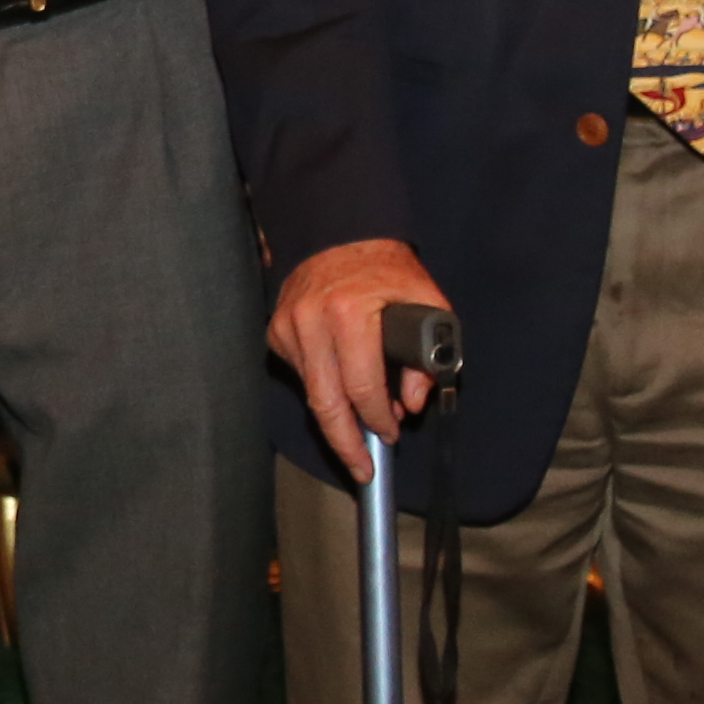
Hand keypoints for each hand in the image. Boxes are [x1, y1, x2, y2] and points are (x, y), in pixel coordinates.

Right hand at [264, 237, 451, 456]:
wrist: (339, 233)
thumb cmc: (387, 269)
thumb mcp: (426, 303)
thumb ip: (428, 357)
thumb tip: (412, 403)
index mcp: (349, 313)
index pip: (361, 387)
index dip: (378, 419)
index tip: (391, 433)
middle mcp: (310, 322)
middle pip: (325, 403)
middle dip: (346, 444)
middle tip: (363, 470)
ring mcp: (287, 327)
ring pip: (311, 393)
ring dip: (338, 416)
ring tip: (361, 425)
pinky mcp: (275, 331)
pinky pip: (301, 375)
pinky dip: (323, 387)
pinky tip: (341, 383)